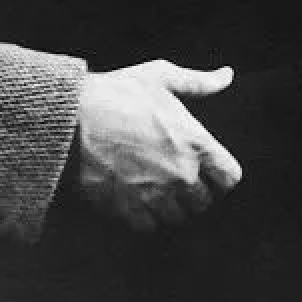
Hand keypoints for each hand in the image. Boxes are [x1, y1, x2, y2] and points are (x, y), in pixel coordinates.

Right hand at [74, 60, 242, 232]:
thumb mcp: (162, 76)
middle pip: (204, 202)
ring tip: (157, 193)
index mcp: (195, 142)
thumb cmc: (117, 94)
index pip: (230, 178)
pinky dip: (144, 218)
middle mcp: (181, 173)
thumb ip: (200, 82)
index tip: (210, 172)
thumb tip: (227, 75)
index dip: (221, 176)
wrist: (71, 118)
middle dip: (195, 193)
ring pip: (178, 218)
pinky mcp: (127, 207)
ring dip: (171, 208)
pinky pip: (148, 227)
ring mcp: (155, 193)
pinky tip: (136, 201)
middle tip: (178, 181)